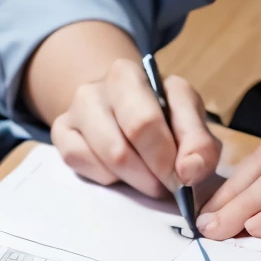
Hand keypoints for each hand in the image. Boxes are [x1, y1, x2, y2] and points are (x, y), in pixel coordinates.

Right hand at [52, 59, 219, 198]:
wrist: (117, 105)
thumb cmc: (158, 113)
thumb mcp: (187, 119)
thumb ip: (199, 145)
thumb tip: (190, 173)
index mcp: (130, 74)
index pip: (146, 123)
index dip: (166, 160)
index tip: (182, 179)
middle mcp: (96, 87)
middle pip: (121, 148)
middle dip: (150, 175)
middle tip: (164, 185)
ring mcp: (74, 110)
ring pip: (105, 162)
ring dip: (133, 180)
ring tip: (147, 178)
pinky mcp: (61, 133)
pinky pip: (83, 167)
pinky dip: (108, 178)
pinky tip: (120, 172)